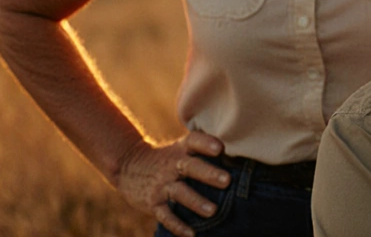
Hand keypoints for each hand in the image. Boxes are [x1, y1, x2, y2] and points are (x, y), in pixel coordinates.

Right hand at [113, 131, 229, 236]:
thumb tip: (242, 153)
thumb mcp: (181, 148)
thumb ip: (204, 149)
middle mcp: (172, 166)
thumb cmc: (168, 157)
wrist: (128, 166)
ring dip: (196, 202)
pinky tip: (191, 234)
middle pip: (191, 167)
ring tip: (212, 211)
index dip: (206, 144)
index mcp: (181, 150)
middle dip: (208, 174)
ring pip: (180, 193)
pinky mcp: (154, 203)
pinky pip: (166, 216)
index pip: (194, 142)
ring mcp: (162, 185)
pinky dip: (178, 226)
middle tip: (227, 180)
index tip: (220, 148)